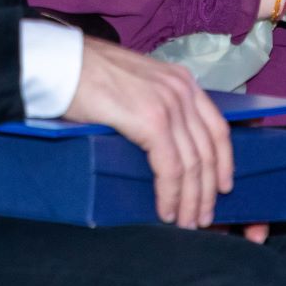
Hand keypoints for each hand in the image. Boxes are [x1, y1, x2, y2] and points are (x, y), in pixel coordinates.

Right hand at [61, 37, 233, 229]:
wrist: (62, 63)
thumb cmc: (86, 74)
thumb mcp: (135, 85)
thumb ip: (154, 105)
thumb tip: (161, 144)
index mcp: (181, 80)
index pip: (216, 127)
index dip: (223, 162)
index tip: (222, 188)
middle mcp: (182, 90)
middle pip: (208, 150)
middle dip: (207, 190)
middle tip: (202, 217)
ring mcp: (169, 104)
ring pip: (193, 164)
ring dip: (191, 199)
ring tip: (185, 222)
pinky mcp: (152, 120)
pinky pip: (171, 168)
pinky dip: (170, 195)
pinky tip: (166, 211)